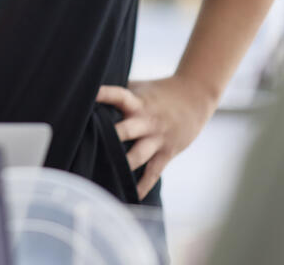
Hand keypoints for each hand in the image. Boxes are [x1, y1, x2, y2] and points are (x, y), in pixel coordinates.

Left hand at [96, 75, 217, 199]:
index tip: (90, 95)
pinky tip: (132, 195)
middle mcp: (146, 121)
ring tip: (105, 175)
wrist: (195, 97)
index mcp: (137, 102)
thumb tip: (89, 94)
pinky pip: (153, 172)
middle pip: (125, 131)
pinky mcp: (167, 152)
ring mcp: (157, 138)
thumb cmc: (160, 92)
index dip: (105, 95)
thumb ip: (119, 95)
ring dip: (123, 164)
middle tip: (88, 147)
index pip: (119, 96)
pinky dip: (143, 185)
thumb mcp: (140, 88)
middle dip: (110, 138)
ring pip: (138, 155)